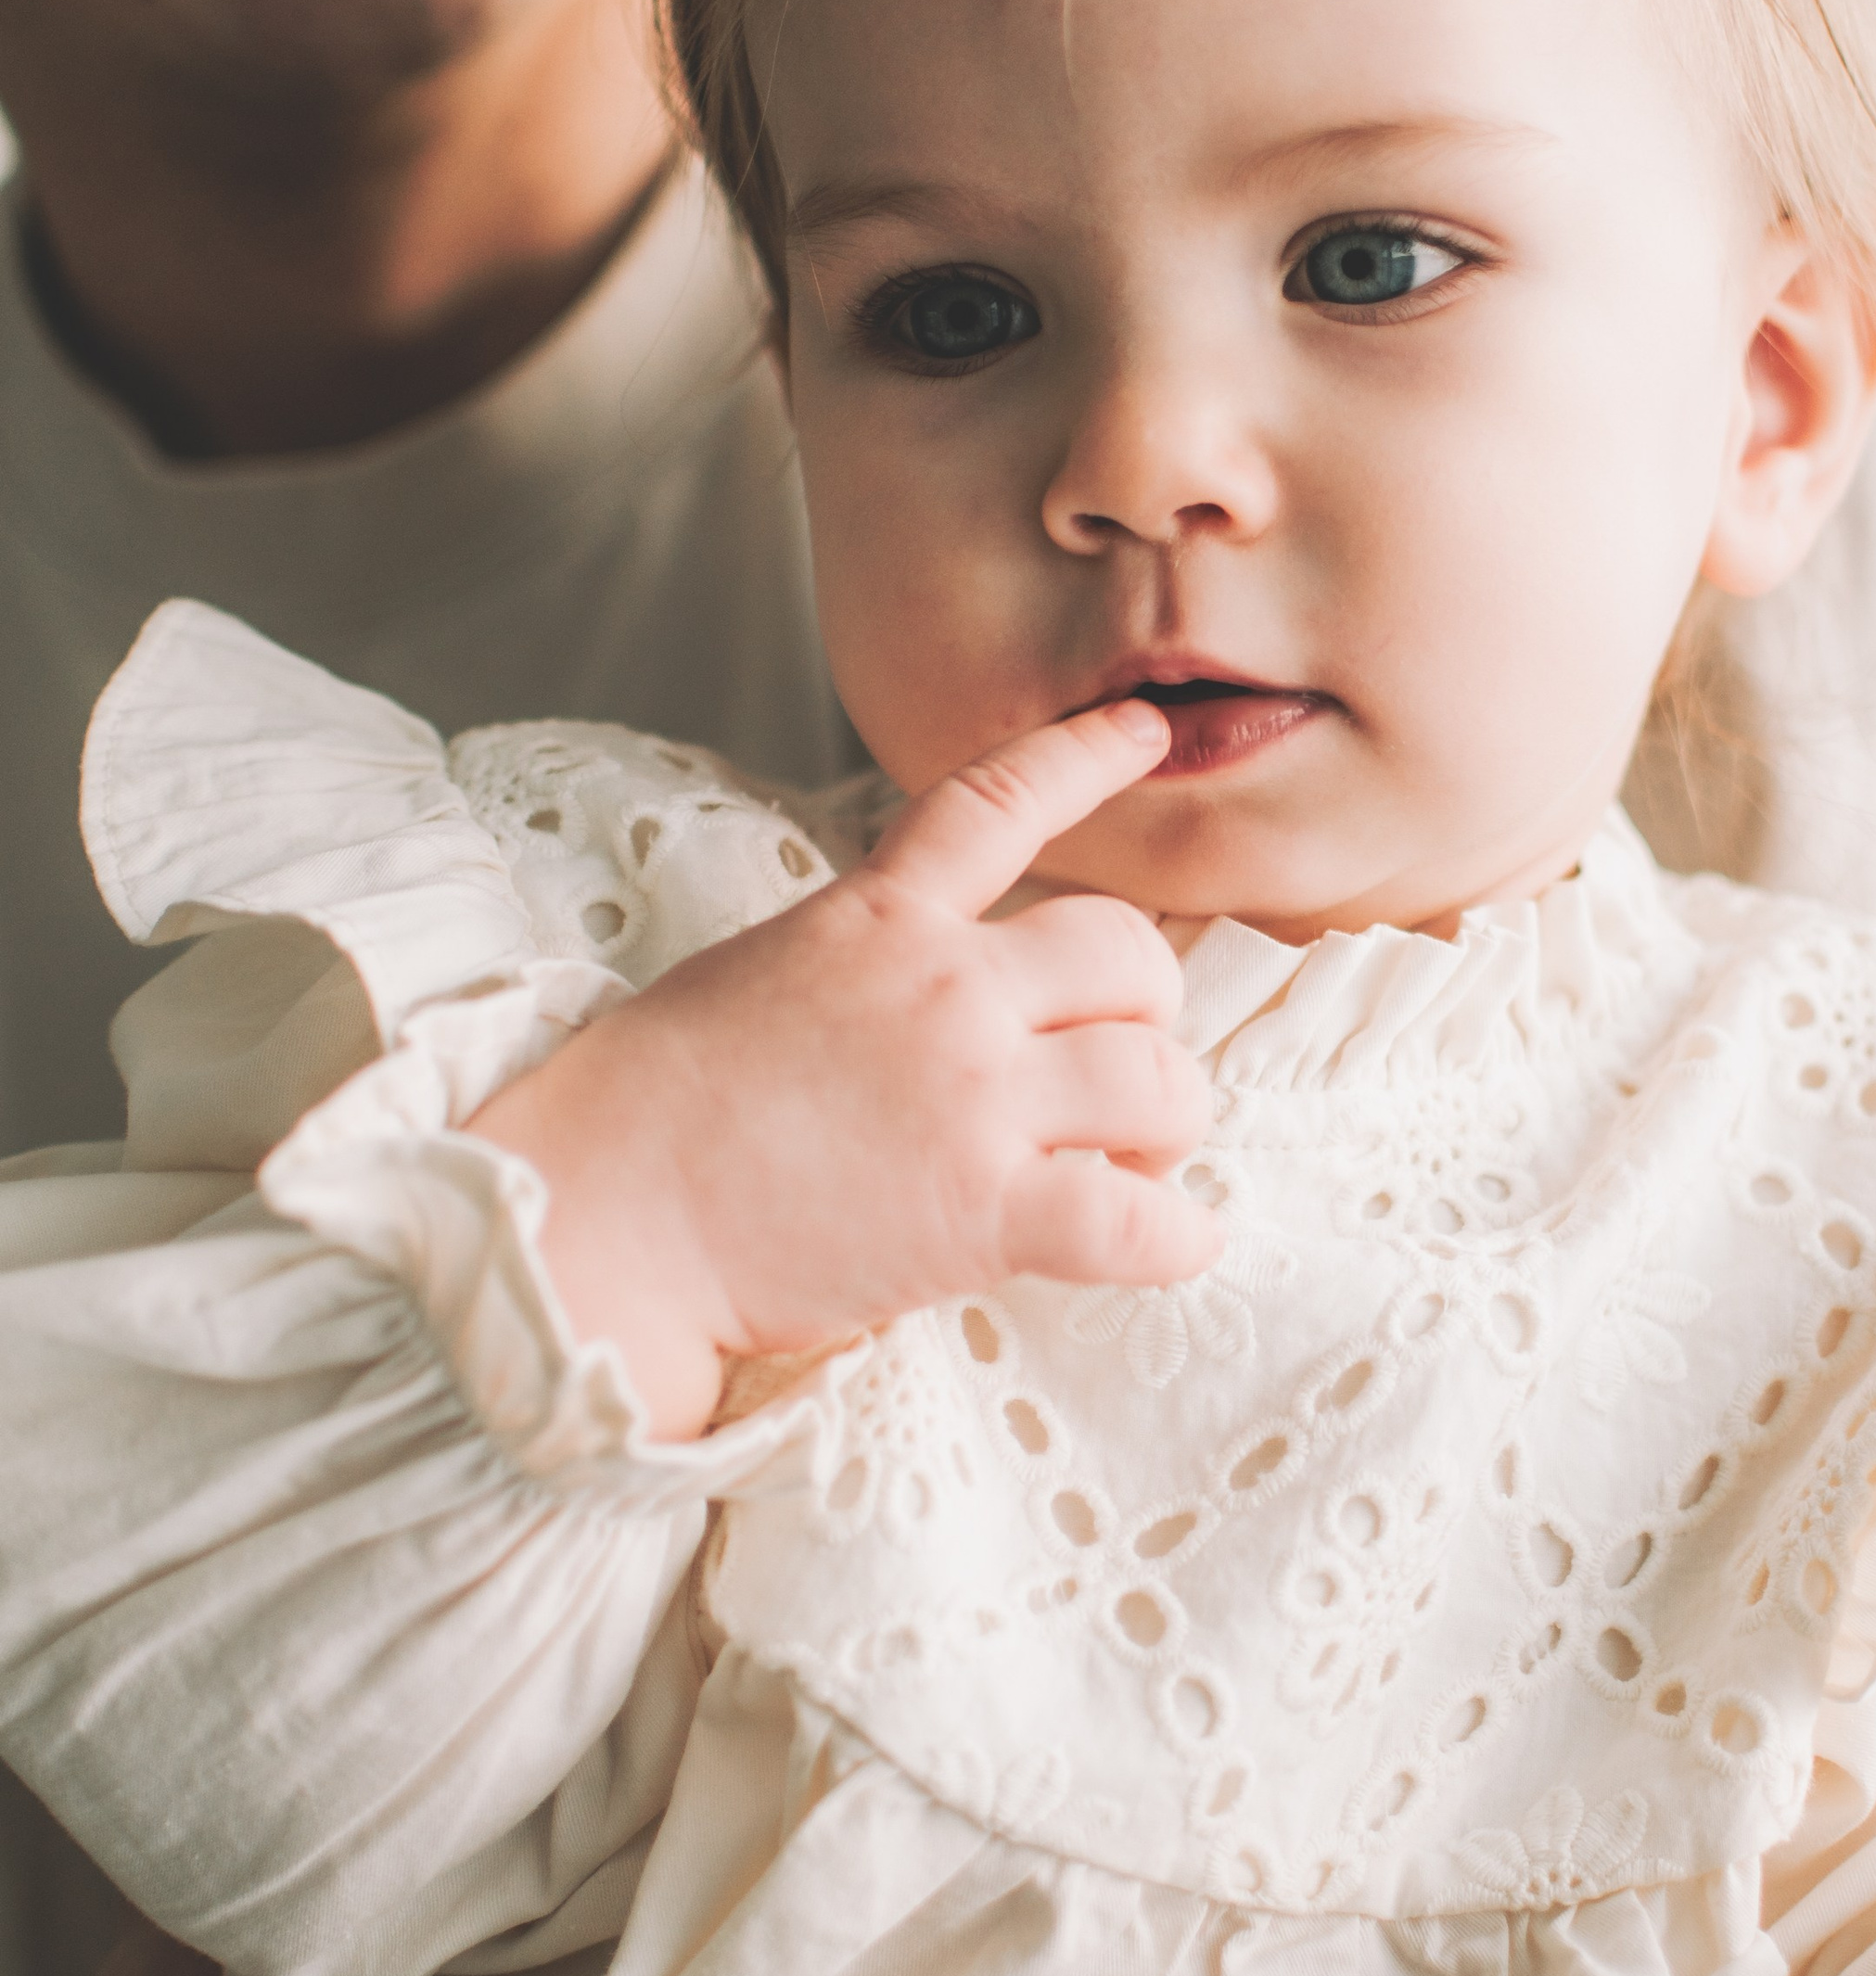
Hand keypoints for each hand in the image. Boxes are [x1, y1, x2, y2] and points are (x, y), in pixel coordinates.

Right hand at [472, 700, 1218, 1436]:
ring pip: (1160, 1081)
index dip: (1085, 758)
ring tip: (1129, 1166)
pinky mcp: (984, 1210)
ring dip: (1167, 1127)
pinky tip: (1168, 1245)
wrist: (601, 1209)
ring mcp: (972, 1097)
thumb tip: (916, 1000)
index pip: (997, 803)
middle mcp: (945, 990)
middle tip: (1115, 1072)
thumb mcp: (757, 975)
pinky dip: (1175, 1239)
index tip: (1144, 730)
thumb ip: (859, 965)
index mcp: (878, 920)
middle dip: (1146, 1012)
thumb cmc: (649, 1109)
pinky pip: (1139, 1221)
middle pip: (1127, 953)